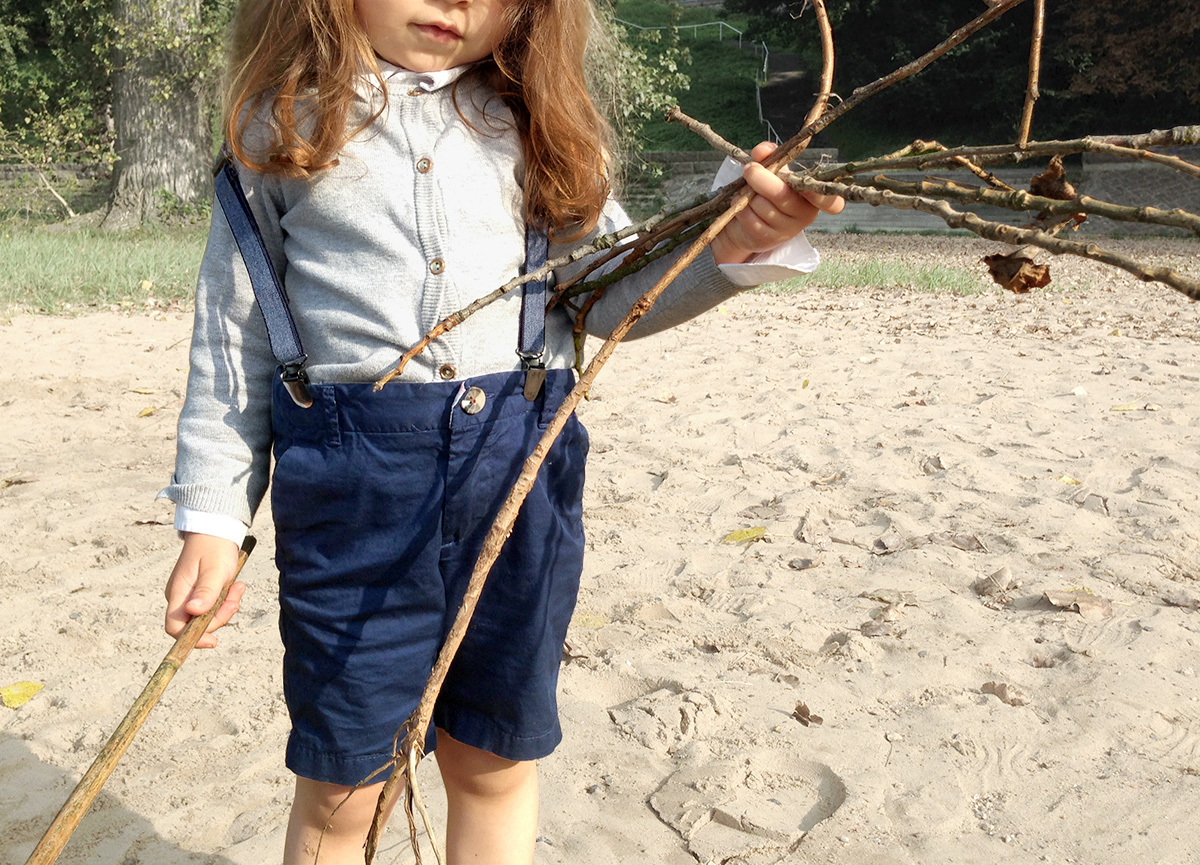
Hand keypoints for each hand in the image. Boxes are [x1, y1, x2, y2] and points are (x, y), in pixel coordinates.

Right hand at [164, 532, 244, 648]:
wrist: (215, 530)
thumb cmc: (213, 548)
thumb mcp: (214, 570)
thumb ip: (206, 592)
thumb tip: (194, 612)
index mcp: (178, 594)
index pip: (175, 627)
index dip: (191, 638)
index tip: (213, 640)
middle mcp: (180, 598)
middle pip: (195, 625)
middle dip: (219, 617)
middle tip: (234, 599)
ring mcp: (190, 596)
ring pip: (208, 616)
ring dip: (226, 606)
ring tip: (238, 587)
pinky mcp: (201, 593)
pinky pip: (214, 607)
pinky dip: (226, 600)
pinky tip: (235, 586)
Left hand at [709, 141, 844, 265]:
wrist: (748, 223)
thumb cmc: (767, 190)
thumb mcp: (773, 171)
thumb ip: (771, 156)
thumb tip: (762, 150)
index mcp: (814, 196)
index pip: (832, 203)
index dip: (821, 196)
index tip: (806, 185)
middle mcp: (806, 215)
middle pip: (783, 196)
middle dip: (761, 179)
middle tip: (749, 168)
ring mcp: (787, 230)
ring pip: (763, 206)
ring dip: (747, 195)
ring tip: (745, 191)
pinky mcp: (767, 239)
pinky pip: (750, 218)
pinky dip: (740, 207)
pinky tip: (742, 204)